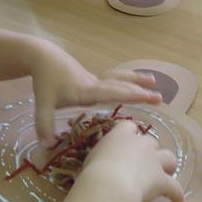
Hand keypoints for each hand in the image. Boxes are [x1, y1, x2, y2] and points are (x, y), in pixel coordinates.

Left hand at [30, 47, 161, 140]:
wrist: (43, 56)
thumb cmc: (44, 79)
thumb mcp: (42, 103)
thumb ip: (44, 124)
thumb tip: (47, 145)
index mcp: (86, 90)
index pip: (112, 92)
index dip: (130, 95)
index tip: (147, 97)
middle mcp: (95, 84)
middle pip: (121, 85)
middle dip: (140, 91)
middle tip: (160, 97)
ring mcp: (95, 79)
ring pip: (120, 78)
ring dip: (136, 80)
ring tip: (153, 81)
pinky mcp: (93, 78)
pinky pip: (114, 78)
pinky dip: (126, 79)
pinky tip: (134, 81)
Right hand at [82, 121, 183, 201]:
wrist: (109, 185)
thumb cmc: (93, 171)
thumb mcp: (92, 159)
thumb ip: (101, 159)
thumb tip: (100, 166)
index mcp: (120, 136)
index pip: (128, 127)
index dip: (130, 134)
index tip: (127, 141)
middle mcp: (140, 144)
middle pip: (151, 142)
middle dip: (150, 151)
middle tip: (144, 162)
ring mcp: (154, 161)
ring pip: (169, 157)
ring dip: (168, 165)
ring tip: (167, 174)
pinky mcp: (162, 180)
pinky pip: (174, 187)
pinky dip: (176, 194)